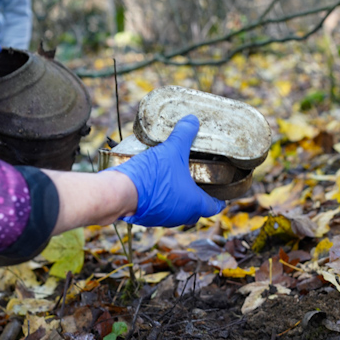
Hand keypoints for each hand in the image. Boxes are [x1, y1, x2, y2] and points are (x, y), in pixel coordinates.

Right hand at [108, 115, 224, 227]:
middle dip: (198, 198)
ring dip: (178, 199)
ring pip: (177, 211)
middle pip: (196, 210)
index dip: (219, 198)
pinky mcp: (146, 218)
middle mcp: (181, 216)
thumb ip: (184, 135)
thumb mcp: (172, 150)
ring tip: (176, 179)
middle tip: (197, 181)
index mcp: (194, 205)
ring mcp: (163, 219)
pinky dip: (161, 200)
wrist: (119, 193)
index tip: (220, 192)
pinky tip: (157, 184)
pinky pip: (159, 210)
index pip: (214, 207)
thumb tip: (192, 120)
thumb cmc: (152, 176)